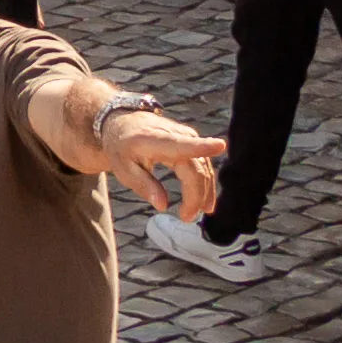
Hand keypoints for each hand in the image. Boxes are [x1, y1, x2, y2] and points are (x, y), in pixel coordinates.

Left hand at [97, 116, 225, 221]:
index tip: (220, 146)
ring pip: (203, 166)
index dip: (202, 146)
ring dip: (204, 192)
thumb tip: (163, 206)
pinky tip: (203, 201)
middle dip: (196, 195)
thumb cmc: (121, 147)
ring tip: (196, 213)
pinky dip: (204, 183)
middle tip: (187, 218)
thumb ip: (143, 186)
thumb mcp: (122, 169)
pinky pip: (202, 163)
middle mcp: (174, 135)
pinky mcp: (189, 140)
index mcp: (155, 140)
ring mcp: (185, 136)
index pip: (182, 144)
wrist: (121, 124)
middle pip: (195, 167)